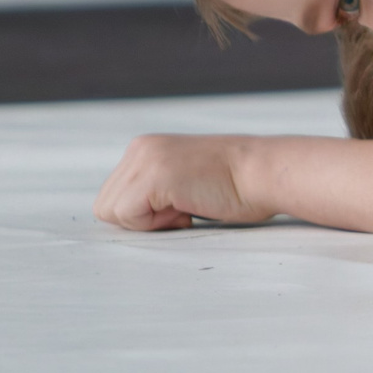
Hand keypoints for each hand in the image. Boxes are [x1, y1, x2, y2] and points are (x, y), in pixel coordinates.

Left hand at [94, 133, 268, 230]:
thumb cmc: (238, 185)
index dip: (143, 213)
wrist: (266, 172)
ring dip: (148, 222)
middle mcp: (140, 149)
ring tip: (186, 207)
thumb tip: (132, 214)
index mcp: (146, 148)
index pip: (114, 195)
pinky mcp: (155, 176)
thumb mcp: (184, 178)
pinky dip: (154, 224)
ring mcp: (146, 159)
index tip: (181, 204)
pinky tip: (187, 210)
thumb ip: (155, 189)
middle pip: (106, 204)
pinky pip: (127, 215)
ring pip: (111, 211)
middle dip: (141, 218)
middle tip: (183, 209)